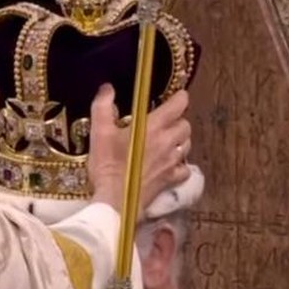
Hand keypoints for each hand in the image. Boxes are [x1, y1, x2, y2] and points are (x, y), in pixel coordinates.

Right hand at [87, 86, 190, 211]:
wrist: (115, 200)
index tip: (177, 97)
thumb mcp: (100, 132)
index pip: (178, 105)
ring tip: (168, 141)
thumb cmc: (107, 165)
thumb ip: (103, 107)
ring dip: (181, 140)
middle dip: (178, 120)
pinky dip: (181, 164)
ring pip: (188, 145)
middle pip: (186, 125)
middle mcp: (168, 142)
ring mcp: (172, 162)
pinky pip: (185, 169)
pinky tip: (170, 165)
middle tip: (166, 122)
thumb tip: (107, 89)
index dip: (180, 98)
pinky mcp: (171, 179)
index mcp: (154, 126)